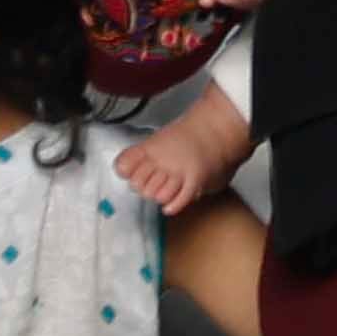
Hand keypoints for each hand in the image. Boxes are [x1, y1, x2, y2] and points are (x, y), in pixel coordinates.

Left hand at [117, 87, 255, 218]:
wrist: (215, 129)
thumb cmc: (187, 137)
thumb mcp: (155, 141)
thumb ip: (135, 155)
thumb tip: (121, 170)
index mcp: (150, 148)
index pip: (124, 168)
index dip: (129, 174)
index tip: (133, 174)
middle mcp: (162, 159)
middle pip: (139, 186)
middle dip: (144, 187)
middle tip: (153, 182)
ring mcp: (178, 170)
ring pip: (157, 195)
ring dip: (159, 196)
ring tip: (164, 190)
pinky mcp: (194, 179)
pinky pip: (179, 199)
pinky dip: (171, 205)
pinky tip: (168, 206)